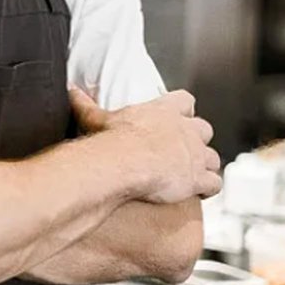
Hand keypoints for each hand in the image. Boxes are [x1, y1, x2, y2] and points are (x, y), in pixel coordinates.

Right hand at [69, 87, 221, 203]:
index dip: (185, 109)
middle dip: (198, 139)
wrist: (127, 164)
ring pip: (213, 158)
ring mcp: (195, 154)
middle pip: (204, 128)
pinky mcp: (199, 177)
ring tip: (192, 174)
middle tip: (185, 149)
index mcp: (164, 110)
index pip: (186, 100)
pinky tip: (198, 193)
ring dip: (205, 165)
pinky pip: (214, 183)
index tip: (179, 116)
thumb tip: (70, 90)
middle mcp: (185, 129)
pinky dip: (208, 189)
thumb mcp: (97, 119)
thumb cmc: (114, 140)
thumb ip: (85, 104)